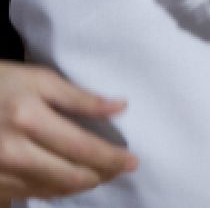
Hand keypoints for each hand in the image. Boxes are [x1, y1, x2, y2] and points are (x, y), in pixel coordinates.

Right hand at [0, 61, 136, 198]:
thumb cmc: (0, 83)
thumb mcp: (39, 79)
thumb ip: (79, 98)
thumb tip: (120, 107)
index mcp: (29, 119)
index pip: (83, 148)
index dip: (112, 158)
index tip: (132, 161)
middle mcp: (13, 151)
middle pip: (70, 176)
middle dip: (101, 175)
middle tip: (120, 170)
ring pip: (51, 190)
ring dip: (79, 185)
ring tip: (98, 175)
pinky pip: (28, 194)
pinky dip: (53, 190)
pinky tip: (66, 181)